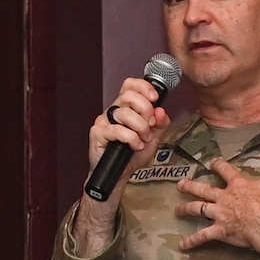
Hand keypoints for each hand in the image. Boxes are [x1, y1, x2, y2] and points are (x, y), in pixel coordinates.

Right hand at [73, 77, 170, 254]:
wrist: (119, 175)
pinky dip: (131, 138)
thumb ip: (160, 123)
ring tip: (143, 140)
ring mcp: (104, 121)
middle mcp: (113, 111)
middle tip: (150, 126)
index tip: (155, 98)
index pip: (130, 85)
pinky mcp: (97, 133)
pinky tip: (135, 146)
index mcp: (125, 107)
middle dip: (145, 110)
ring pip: (125, 113)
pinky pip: (117, 130)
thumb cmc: (132, 155)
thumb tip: (161, 110)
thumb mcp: (153, 138)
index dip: (144, 87)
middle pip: (129, 95)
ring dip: (140, 128)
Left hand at [177, 145, 259, 252]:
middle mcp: (225, 198)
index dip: (218, 165)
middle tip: (180, 184)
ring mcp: (220, 215)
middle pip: (203, 190)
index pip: (225, 170)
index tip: (212, 163)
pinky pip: (202, 236)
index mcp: (239, 185)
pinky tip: (182, 245)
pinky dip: (192, 241)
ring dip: (185, 209)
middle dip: (191, 186)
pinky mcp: (220, 231)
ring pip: (198, 209)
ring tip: (177, 210)